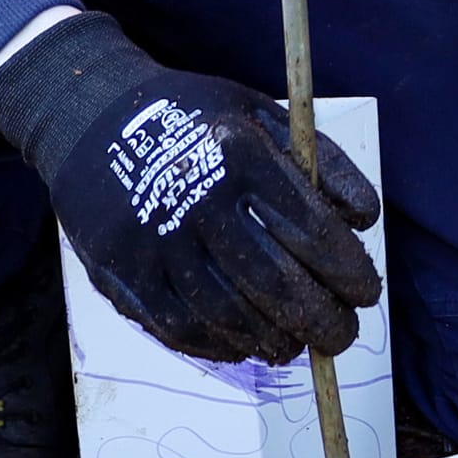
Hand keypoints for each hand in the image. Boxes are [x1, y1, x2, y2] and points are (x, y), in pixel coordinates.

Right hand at [0, 12, 380, 365]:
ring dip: (276, 340)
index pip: (312, 230)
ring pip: (230, 316)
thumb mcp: (260, 112)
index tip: (367, 293)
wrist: (91, 117)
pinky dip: (222, 346)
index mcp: (239, 154)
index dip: (349, 271)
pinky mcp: (121, 274)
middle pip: (275, 285)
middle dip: (322, 320)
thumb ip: (319, 161)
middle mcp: (197, 199)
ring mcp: (154, 242)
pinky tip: (248, 344)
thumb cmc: (193, 115)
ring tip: (298, 343)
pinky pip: (181, 329)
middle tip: (343, 335)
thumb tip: (364, 220)